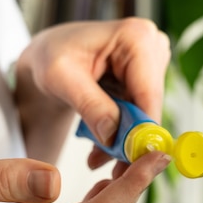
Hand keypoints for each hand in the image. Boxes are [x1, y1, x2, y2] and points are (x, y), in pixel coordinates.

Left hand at [16, 18, 170, 168]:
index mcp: (136, 37)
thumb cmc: (51, 56)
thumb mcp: (60, 78)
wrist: (49, 54)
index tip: (126, 161)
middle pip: (150, 106)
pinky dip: (120, 133)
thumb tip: (113, 136)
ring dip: (122, 140)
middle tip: (104, 165)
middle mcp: (152, 46)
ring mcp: (152, 63)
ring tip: (96, 158)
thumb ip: (89, 105)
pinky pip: (139, 116)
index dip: (140, 130)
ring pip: (145, 115)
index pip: (148, 94)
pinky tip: (101, 148)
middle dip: (128, 139)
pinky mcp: (147, 79)